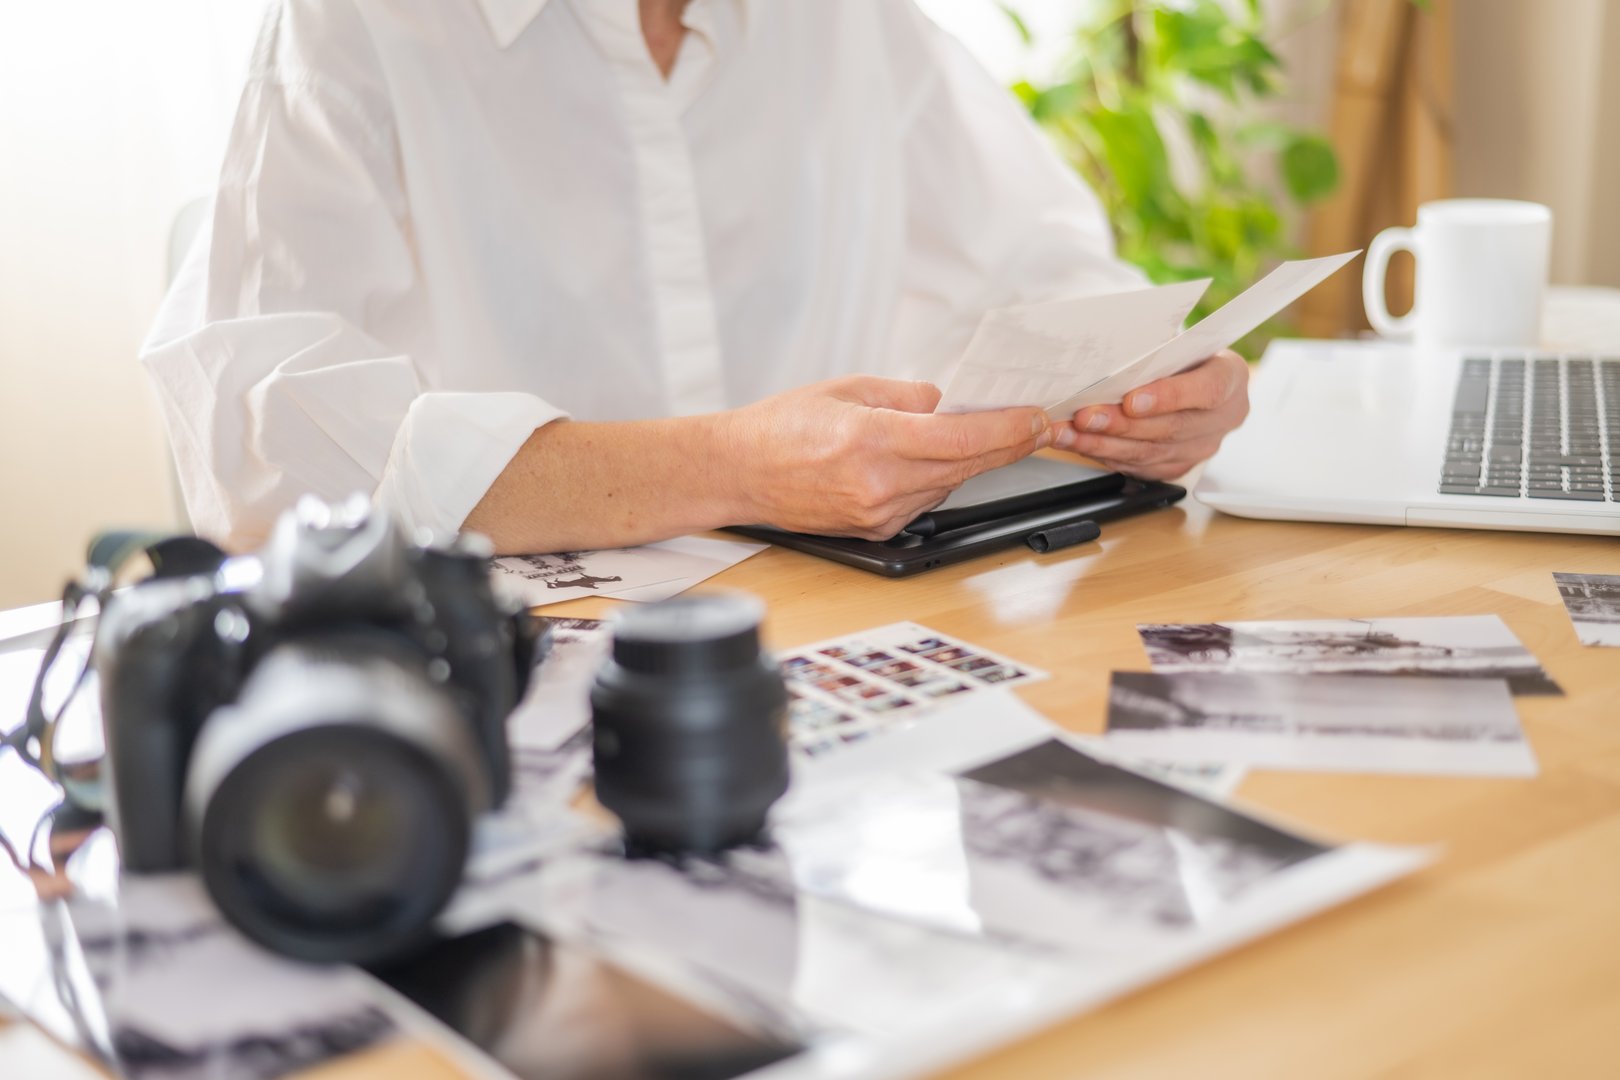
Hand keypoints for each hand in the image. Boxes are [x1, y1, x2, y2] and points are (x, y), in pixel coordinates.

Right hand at [721, 375, 1055, 539]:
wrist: (738, 472)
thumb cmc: (781, 427)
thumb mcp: (849, 389)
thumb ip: (908, 397)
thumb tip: (951, 404)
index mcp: (873, 440)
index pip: (962, 439)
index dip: (1009, 429)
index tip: (1036, 417)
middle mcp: (879, 484)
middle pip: (966, 466)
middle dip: (1006, 444)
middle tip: (1035, 425)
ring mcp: (877, 513)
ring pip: (948, 486)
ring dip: (971, 461)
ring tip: (985, 434)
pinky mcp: (874, 530)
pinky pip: (924, 502)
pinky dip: (936, 480)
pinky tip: (931, 461)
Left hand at [1051, 349, 1249, 479]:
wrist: (1183, 374)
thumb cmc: (1175, 352)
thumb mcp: (1173, 340)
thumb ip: (1153, 349)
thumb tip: (1109, 355)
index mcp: (1231, 378)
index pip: (1207, 390)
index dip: (1169, 397)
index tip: (1131, 400)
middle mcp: (1223, 418)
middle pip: (1170, 428)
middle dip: (1120, 424)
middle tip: (1084, 417)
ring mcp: (1201, 447)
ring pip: (1149, 452)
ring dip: (1103, 444)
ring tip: (1068, 433)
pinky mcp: (1177, 466)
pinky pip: (1138, 466)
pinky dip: (1103, 455)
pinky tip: (1078, 444)